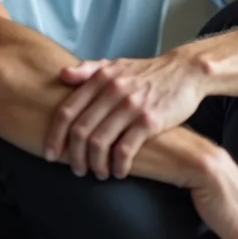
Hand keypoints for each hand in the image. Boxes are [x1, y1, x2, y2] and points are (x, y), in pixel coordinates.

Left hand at [47, 53, 205, 179]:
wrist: (187, 71)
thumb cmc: (149, 72)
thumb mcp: (118, 65)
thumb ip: (89, 69)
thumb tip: (62, 74)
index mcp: (101, 78)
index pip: (66, 112)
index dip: (54, 137)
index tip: (51, 155)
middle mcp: (113, 91)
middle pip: (79, 131)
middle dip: (73, 156)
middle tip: (76, 170)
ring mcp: (131, 106)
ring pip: (99, 143)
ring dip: (95, 165)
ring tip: (98, 173)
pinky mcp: (150, 121)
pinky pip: (125, 150)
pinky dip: (118, 166)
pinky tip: (119, 172)